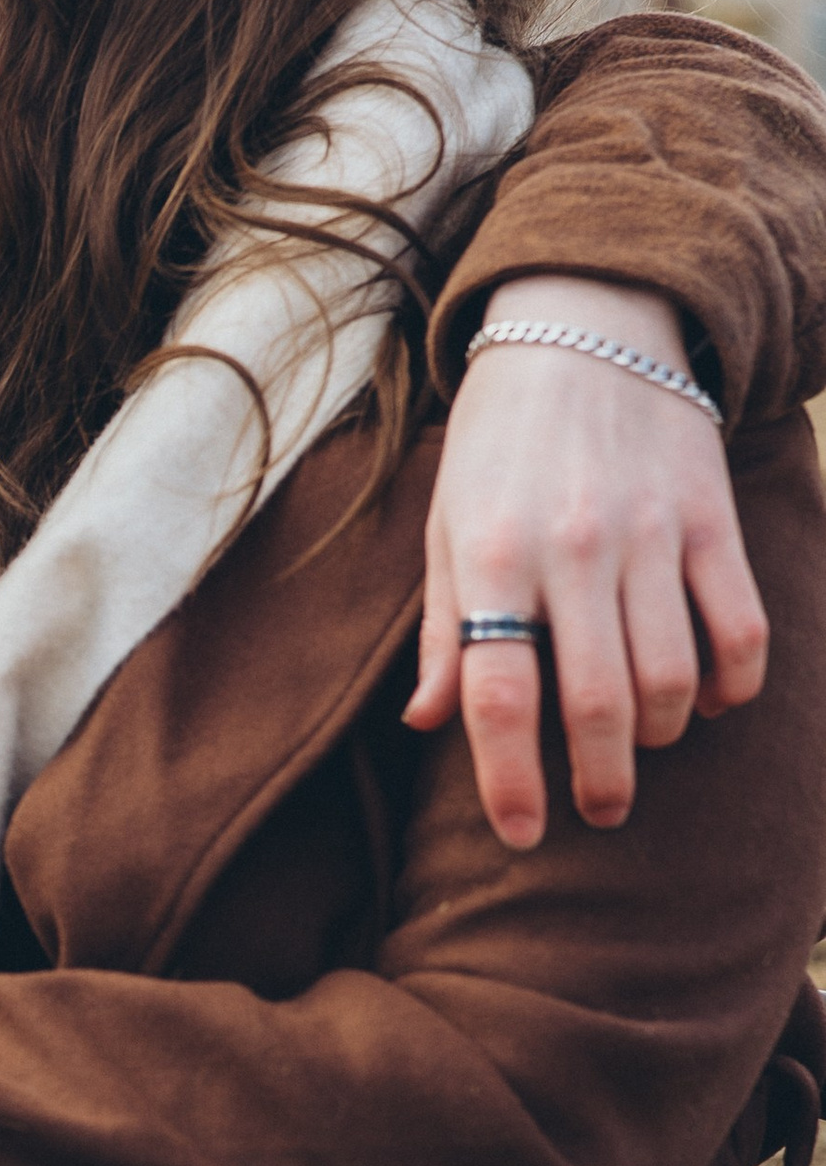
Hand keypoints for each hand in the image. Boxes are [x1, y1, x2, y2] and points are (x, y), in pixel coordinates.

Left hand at [406, 276, 765, 848]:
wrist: (587, 332)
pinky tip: (705, 702)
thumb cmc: (497, 446)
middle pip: (598, 701)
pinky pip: (740, 627)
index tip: (520, 832)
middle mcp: (573, 552)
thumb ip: (442, 629)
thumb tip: (426, 723)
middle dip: (599, 779)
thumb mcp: (444, 527)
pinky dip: (730, 684)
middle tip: (595, 814)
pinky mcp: (714, 521)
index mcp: (490, 556)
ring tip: (636, 749)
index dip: (510, 777)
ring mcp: (652, 536)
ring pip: (673, 676)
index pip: (500, 693)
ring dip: (657, 735)